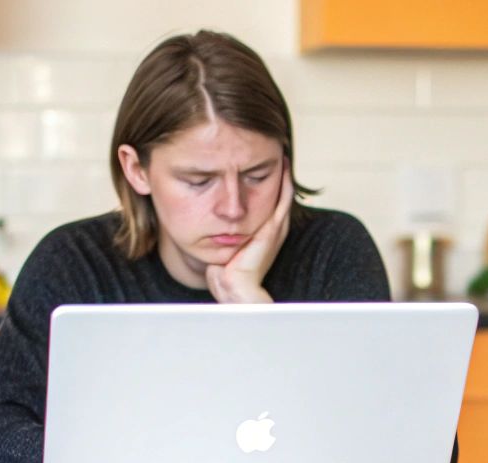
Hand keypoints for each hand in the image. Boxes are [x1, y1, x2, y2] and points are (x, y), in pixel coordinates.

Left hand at [206, 164, 292, 303]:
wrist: (233, 288)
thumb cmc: (225, 272)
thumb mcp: (223, 246)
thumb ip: (219, 232)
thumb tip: (203, 221)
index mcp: (263, 233)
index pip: (268, 201)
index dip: (266, 182)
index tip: (260, 162)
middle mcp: (273, 229)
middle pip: (279, 194)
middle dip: (277, 173)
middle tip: (275, 151)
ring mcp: (275, 229)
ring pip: (283, 194)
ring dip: (283, 173)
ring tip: (280, 152)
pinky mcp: (273, 229)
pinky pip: (283, 199)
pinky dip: (284, 182)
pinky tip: (282, 165)